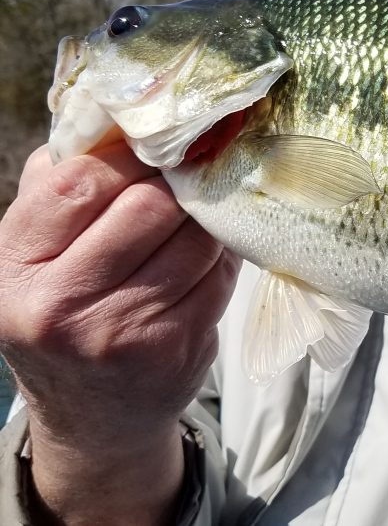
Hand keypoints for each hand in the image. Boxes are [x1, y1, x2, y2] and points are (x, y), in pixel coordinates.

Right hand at [0, 143, 239, 522]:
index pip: (80, 183)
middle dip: (179, 181)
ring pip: (195, 238)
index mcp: (17, 264)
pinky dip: (223, 255)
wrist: (92, 414)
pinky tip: (213, 250)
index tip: (156, 141)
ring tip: (205, 207)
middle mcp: (62, 303)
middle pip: (149, 206)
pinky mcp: (176, 347)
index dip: (129, 153)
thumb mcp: (36, 253)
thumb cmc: (64, 310)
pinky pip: (219, 275)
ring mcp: (122, 330)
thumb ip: (61, 185)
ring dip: (209, 216)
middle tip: (194, 168)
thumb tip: (112, 117)